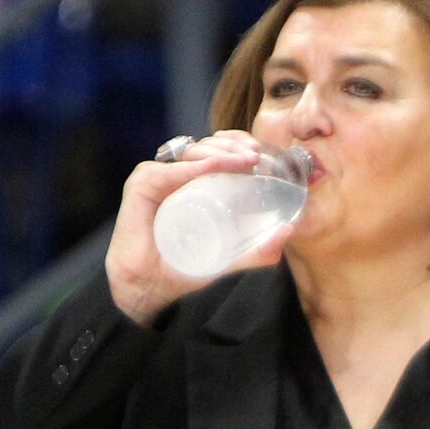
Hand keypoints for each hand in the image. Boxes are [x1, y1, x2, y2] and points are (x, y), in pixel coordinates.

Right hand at [103, 132, 290, 325]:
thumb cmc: (182, 266)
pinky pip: (169, 170)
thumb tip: (288, 232)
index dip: (236, 144)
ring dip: (219, 152)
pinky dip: (191, 166)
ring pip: (190, 152)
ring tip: (242, 160)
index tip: (257, 152)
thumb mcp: (228, 256)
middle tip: (254, 156)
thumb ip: (257, 250)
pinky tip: (211, 165)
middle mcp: (174, 174)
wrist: (150, 284)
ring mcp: (157, 177)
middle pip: (206, 146)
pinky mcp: (141, 185)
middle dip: (233, 145)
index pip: (216, 150)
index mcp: (191, 180)